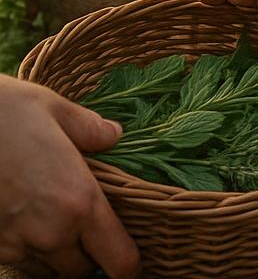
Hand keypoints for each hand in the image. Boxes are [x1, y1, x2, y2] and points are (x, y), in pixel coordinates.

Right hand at [0, 76, 139, 277]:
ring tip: (53, 223)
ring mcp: (14, 243)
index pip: (119, 259)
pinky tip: (24, 223)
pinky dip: (25, 252)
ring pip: (47, 271)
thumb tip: (113, 135)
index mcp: (80, 201)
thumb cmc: (2, 113)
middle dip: (88, 257)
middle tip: (88, 232)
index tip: (130, 259)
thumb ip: (90, 129)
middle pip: (81, 271)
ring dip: (55, 257)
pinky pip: (17, 262)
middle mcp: (50, 232)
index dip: (128, 264)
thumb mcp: (54, 109)